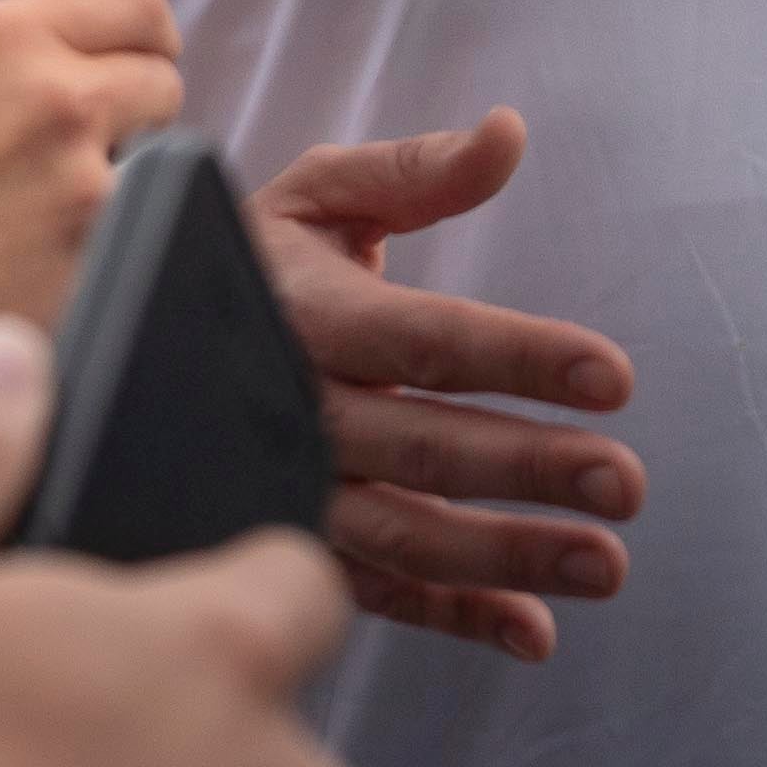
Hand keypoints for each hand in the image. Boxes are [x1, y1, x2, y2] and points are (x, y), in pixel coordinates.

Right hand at [0, 0, 183, 346]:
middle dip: (130, 107)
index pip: (134, 4)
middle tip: (83, 138)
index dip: (139, 30)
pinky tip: (42, 266)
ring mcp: (84, 190)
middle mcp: (57, 103)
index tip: (134, 50)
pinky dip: (97, 250)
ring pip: (156, 167)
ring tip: (54, 212)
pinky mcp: (88, 267)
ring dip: (119, 181)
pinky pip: (126, 243)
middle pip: (160, 83)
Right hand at [248, 114, 640, 660]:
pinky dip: (453, 618)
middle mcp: (289, 409)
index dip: (518, 355)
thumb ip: (414, 172)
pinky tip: (534, 632)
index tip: (612, 374)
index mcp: (301, 311)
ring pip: (403, 534)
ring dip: (507, 557)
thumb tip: (510, 133)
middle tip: (628, 483)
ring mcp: (287, 488)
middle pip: (422, 447)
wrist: (138, 336)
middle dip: (529, 469)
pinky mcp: (293, 541)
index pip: (423, 337)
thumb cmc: (260, 257)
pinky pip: (375, 593)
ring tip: (607, 564)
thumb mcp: (318, 192)